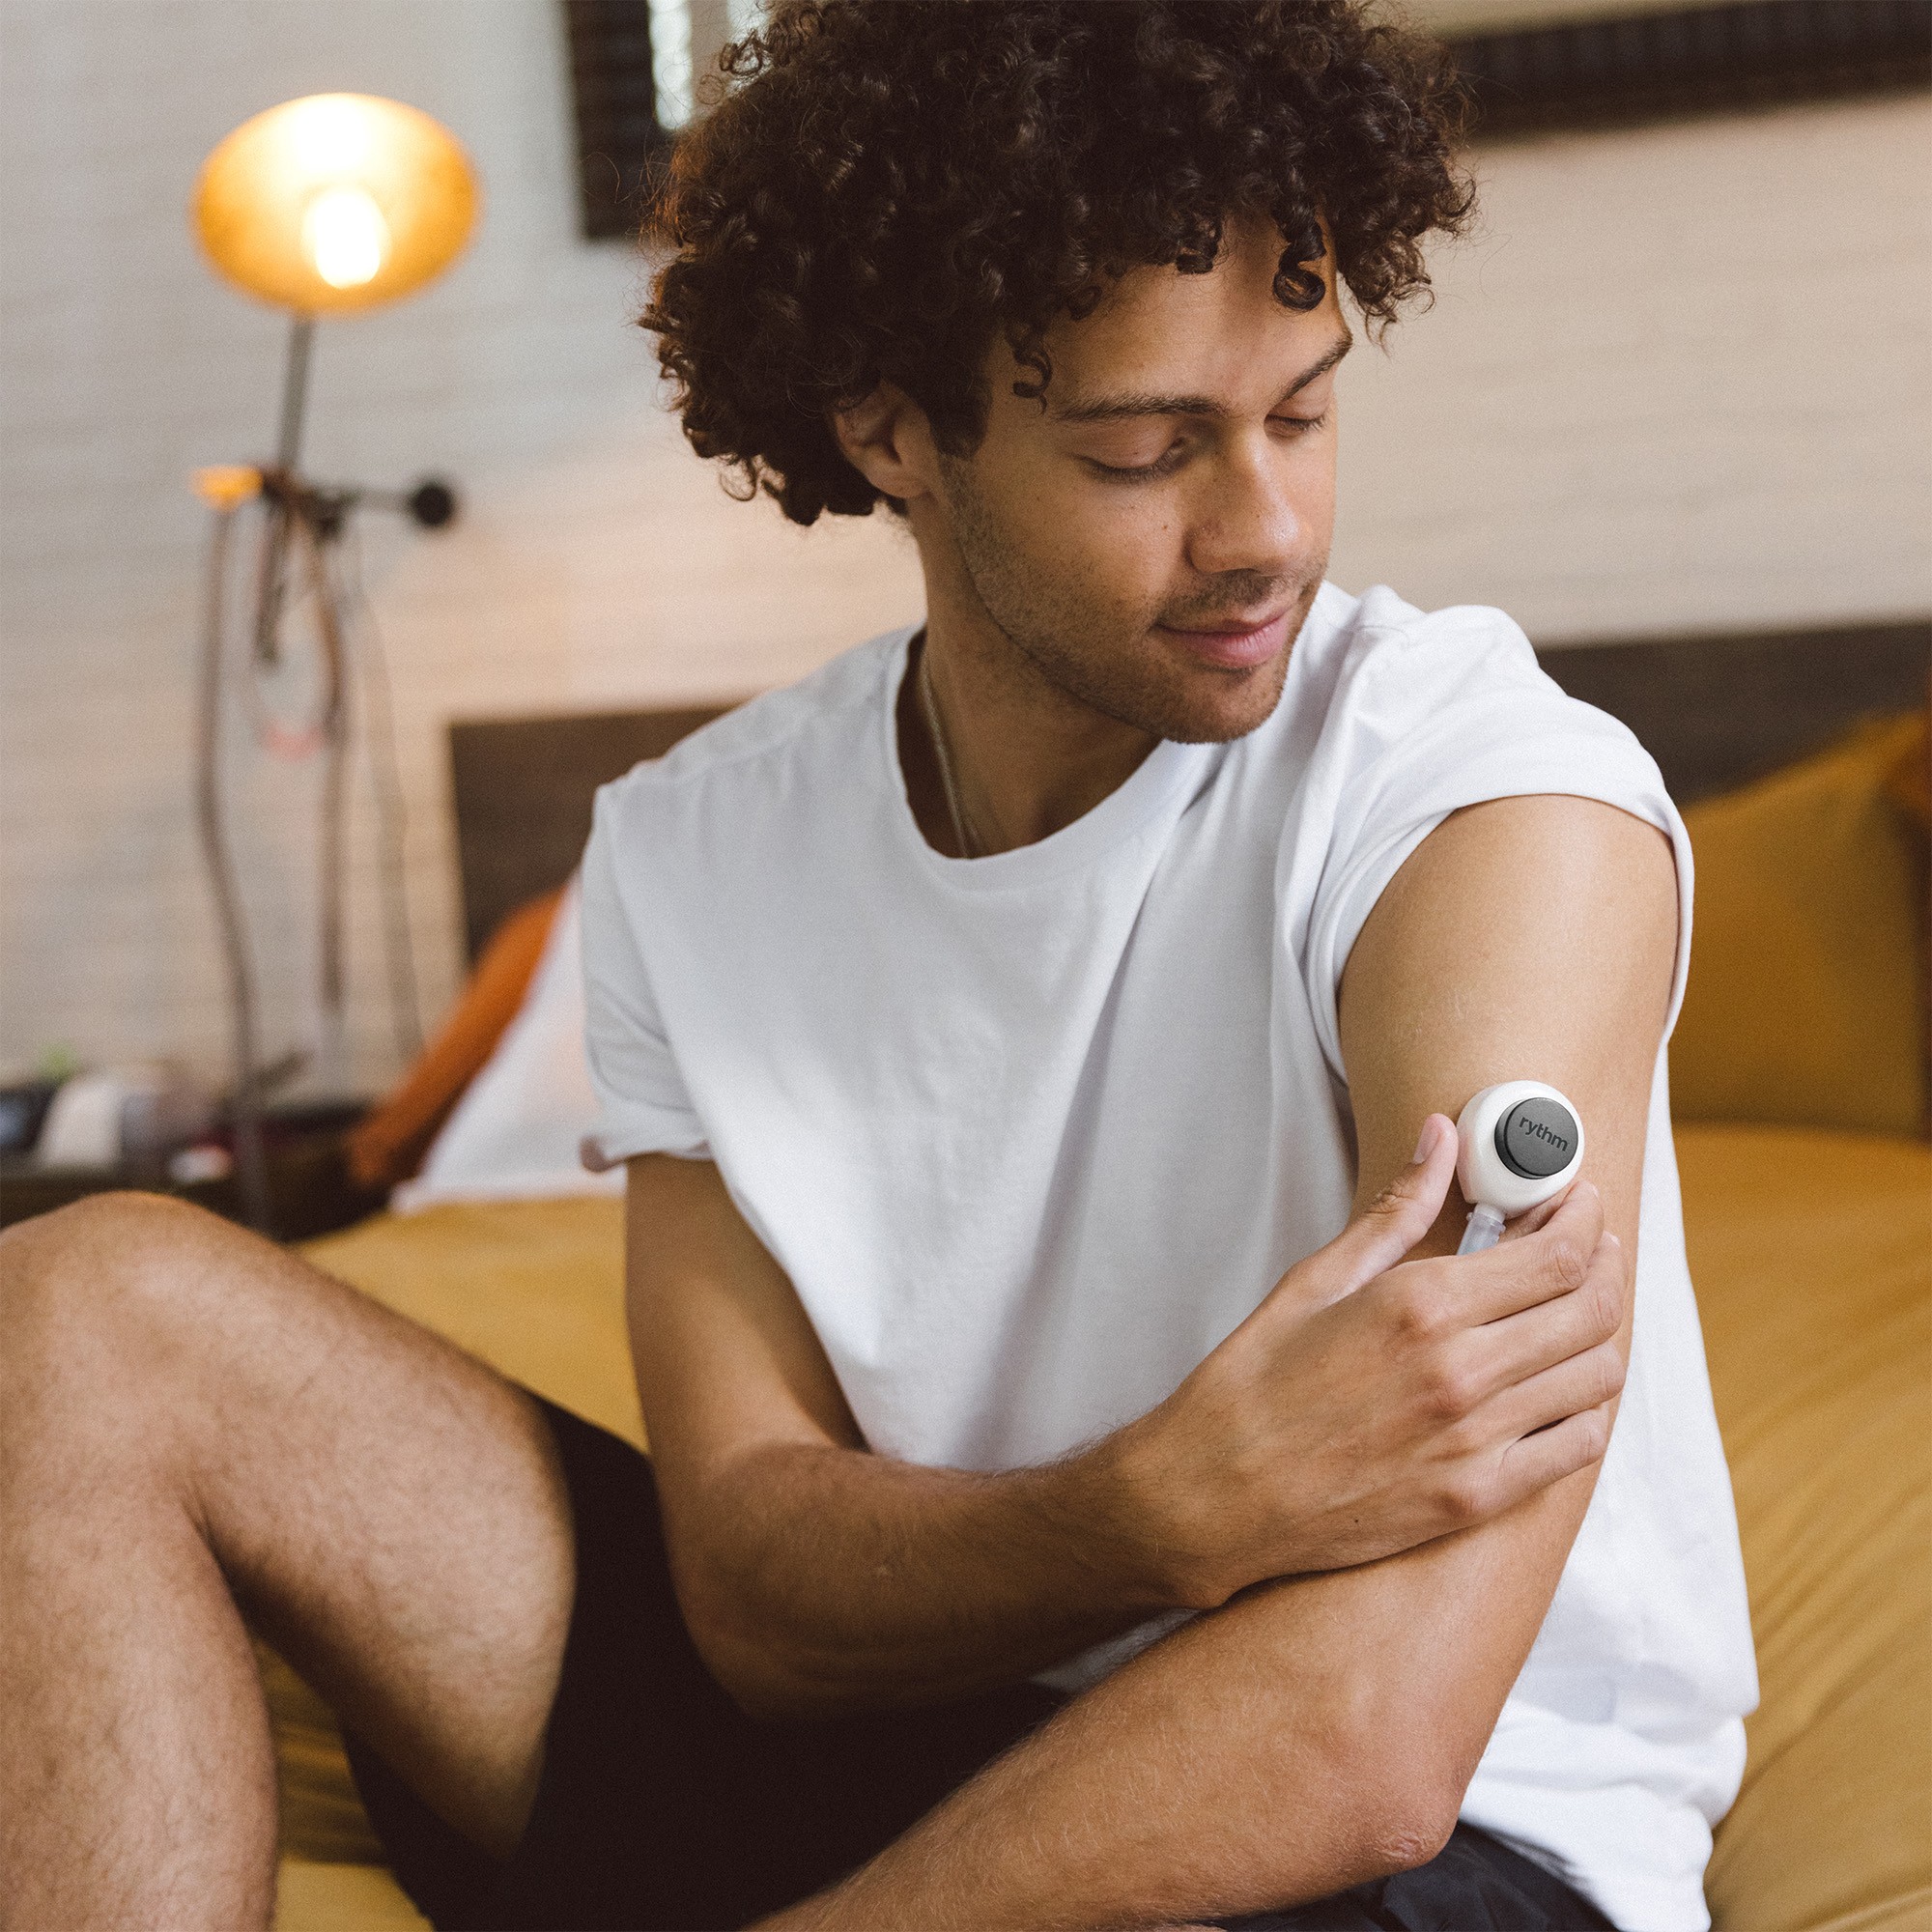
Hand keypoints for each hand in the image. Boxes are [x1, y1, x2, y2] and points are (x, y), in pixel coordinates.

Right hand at [1117, 1116, 1626, 1607]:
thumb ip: (1396, 1209)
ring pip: (1596, 1376)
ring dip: (1601, 1333)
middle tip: (1588, 1243)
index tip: (1579, 1201)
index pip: (1555, 1255)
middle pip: (1591, 1309)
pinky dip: (1587, 1407)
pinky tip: (1562, 1385)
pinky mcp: (1478, 1497)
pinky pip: (1576, 1448)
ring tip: (1577, 1309)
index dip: (1584, 1218)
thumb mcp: (1317, 1280)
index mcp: (1422, 1307)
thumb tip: (1440, 1138)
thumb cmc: (1255, 1383)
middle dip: (1604, 1263)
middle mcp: (1462, 1373)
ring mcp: (1476, 1442)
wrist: (1217, 1495)